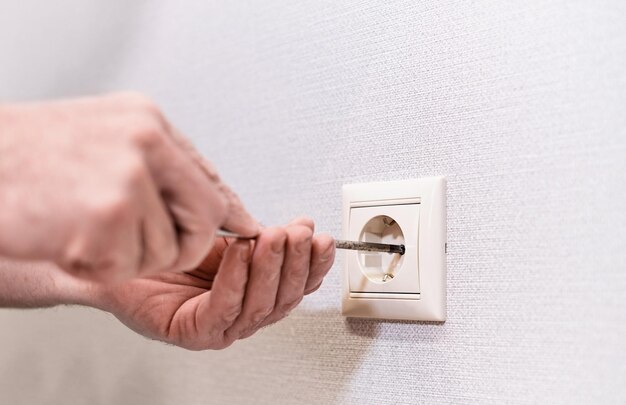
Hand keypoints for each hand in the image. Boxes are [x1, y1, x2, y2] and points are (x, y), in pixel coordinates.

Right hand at [0, 92, 257, 281]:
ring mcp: (128, 178)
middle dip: (184, 245)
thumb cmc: (29, 154)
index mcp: (148, 123)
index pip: (209, 178)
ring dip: (127, 257)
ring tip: (84, 230)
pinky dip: (97, 267)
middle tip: (144, 245)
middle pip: (205, 216)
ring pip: (166, 250)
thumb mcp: (106, 139)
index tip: (241, 229)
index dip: (225, 212)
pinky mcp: (106, 216)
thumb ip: (164, 168)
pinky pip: (127, 267)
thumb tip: (221, 204)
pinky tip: (67, 240)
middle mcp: (146, 143)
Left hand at [95, 218, 334, 349]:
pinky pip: (223, 308)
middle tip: (300, 235)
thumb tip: (302, 226)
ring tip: (273, 238)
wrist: (118, 258)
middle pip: (283, 300)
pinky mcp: (193, 332)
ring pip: (259, 307)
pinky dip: (236, 278)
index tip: (322, 239)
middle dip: (296, 264)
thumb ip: (261, 234)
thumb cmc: (170, 249)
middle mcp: (239, 314)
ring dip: (271, 269)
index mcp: (253, 294)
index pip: (296, 287)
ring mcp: (218, 328)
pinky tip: (239, 252)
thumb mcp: (227, 234)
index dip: (314, 265)